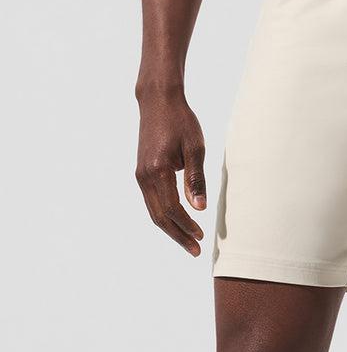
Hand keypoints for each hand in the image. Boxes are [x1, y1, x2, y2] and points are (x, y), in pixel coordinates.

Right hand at [135, 88, 206, 255]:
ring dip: (171, 229)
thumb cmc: (180, 121)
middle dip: (178, 235)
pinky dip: (164, 216)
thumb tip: (199, 208)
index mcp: (158, 171)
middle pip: (159, 217)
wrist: (158, 101)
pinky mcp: (142, 172)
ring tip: (189, 241)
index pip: (172, 209)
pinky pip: (152, 202)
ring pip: (153, 211)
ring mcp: (140, 175)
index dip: (186, 226)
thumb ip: (196, 179)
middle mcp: (144, 176)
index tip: (201, 237)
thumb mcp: (195, 148)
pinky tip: (177, 223)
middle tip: (195, 250)